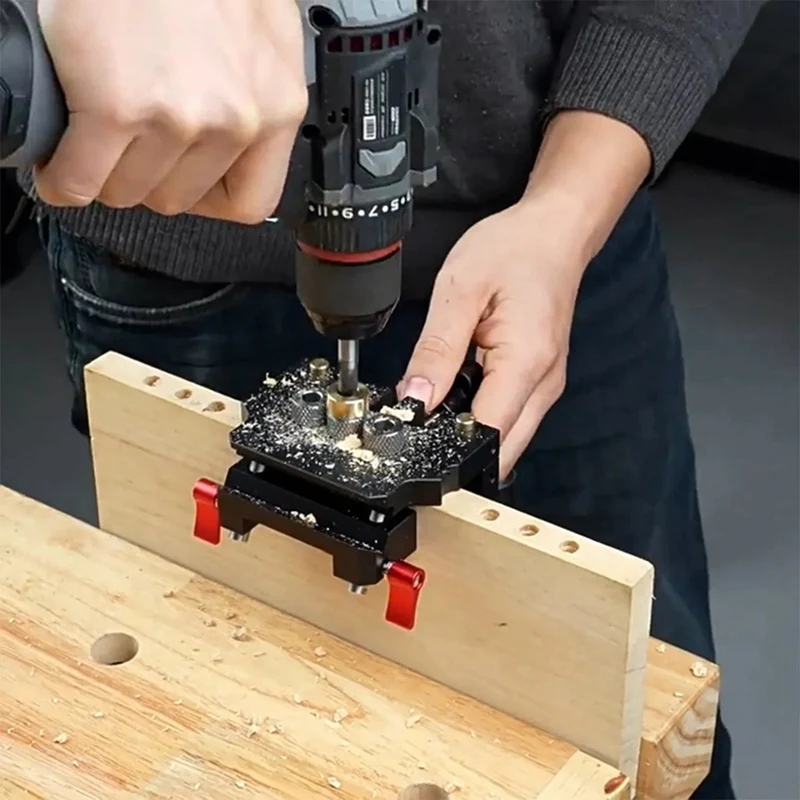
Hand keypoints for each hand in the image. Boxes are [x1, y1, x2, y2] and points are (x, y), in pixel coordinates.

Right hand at [34, 0, 306, 223]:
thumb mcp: (257, 32)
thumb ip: (252, 89)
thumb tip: (230, 135)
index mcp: (276, 103)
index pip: (249, 201)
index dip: (206, 199)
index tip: (180, 181)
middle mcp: (237, 119)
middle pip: (180, 198)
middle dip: (145, 178)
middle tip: (126, 149)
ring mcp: (179, 117)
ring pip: (130, 192)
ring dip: (104, 176)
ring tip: (94, 143)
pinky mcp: (117, 106)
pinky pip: (81, 179)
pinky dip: (63, 179)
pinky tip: (58, 163)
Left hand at [400, 199, 589, 478]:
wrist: (555, 232)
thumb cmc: (514, 249)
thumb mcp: (459, 290)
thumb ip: (435, 350)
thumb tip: (413, 399)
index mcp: (526, 363)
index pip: (486, 435)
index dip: (445, 446)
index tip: (413, 435)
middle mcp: (544, 386)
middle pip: (500, 452)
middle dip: (458, 450)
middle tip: (419, 424)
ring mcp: (545, 388)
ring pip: (505, 440)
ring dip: (469, 435)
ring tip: (437, 402)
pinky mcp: (539, 383)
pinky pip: (509, 417)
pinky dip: (481, 416)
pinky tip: (458, 393)